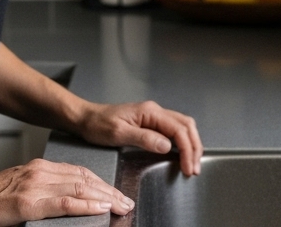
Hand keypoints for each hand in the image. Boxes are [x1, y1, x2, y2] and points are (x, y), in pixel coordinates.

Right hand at [0, 158, 132, 226]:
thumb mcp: (23, 187)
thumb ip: (47, 188)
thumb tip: (73, 198)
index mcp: (40, 167)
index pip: (81, 172)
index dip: (103, 183)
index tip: (117, 194)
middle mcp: (40, 172)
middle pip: (85, 179)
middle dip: (110, 191)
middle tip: (126, 202)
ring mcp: (34, 187)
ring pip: (79, 189)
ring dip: (104, 199)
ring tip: (120, 207)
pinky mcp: (28, 203)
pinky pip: (64, 203)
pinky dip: (85, 206)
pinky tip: (99, 209)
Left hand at [76, 100, 203, 175]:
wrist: (86, 118)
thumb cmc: (98, 125)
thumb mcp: (119, 133)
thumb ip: (145, 139)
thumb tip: (168, 146)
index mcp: (150, 112)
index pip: (178, 129)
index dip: (187, 150)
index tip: (188, 168)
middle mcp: (155, 111)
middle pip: (186, 126)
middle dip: (195, 147)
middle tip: (194, 168)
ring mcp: (154, 116)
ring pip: (183, 127)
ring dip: (191, 144)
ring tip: (193, 163)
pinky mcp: (151, 123)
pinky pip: (174, 130)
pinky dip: (183, 142)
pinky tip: (183, 153)